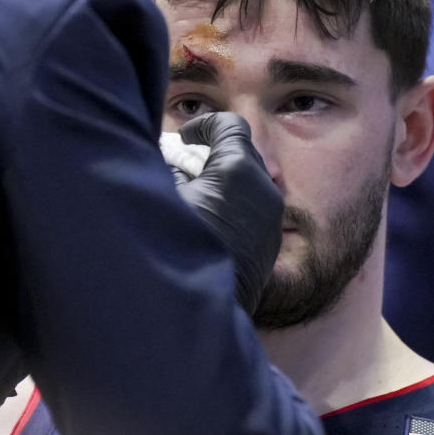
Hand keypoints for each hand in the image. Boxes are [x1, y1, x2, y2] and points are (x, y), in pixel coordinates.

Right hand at [173, 112, 282, 314]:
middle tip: (184, 162)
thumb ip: (166, 171)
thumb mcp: (162, 200)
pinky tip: (207, 220)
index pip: (228, 126)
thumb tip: (171, 164)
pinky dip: (233, 202)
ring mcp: (270, 217)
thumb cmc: (174, 250)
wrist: (200, 309)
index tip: (184, 138)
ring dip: (224, 178)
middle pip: (242, 150)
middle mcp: (262, 189)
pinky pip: (254, 208)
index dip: (203, 126)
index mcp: (236, 170)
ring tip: (194, 194)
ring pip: (250, 181)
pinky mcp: (270, 242)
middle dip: (213, 151)